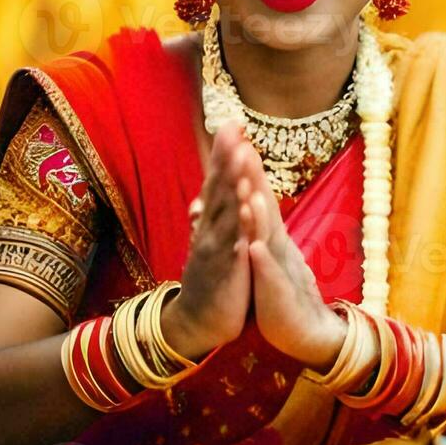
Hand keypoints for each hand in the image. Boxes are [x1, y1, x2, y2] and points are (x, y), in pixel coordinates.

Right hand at [160, 123, 252, 359]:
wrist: (199, 321)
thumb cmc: (213, 277)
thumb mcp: (216, 240)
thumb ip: (219, 212)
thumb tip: (216, 186)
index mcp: (213, 221)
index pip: (220, 181)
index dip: (225, 153)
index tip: (234, 123)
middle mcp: (211, 229)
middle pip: (220, 187)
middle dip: (227, 157)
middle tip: (232, 127)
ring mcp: (216, 248)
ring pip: (227, 211)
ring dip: (233, 182)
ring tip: (240, 155)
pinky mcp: (226, 271)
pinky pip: (234, 245)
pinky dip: (240, 226)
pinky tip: (246, 208)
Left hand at [238, 150, 345, 369]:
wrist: (307, 332)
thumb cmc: (281, 292)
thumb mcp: (265, 255)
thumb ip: (258, 226)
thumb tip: (250, 197)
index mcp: (271, 236)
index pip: (258, 197)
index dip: (248, 170)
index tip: (236, 140)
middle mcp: (278, 246)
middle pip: (265, 207)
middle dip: (254, 178)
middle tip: (244, 146)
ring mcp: (280, 269)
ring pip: (268, 238)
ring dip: (259, 214)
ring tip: (250, 190)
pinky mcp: (279, 296)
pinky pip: (269, 277)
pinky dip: (262, 261)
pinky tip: (254, 247)